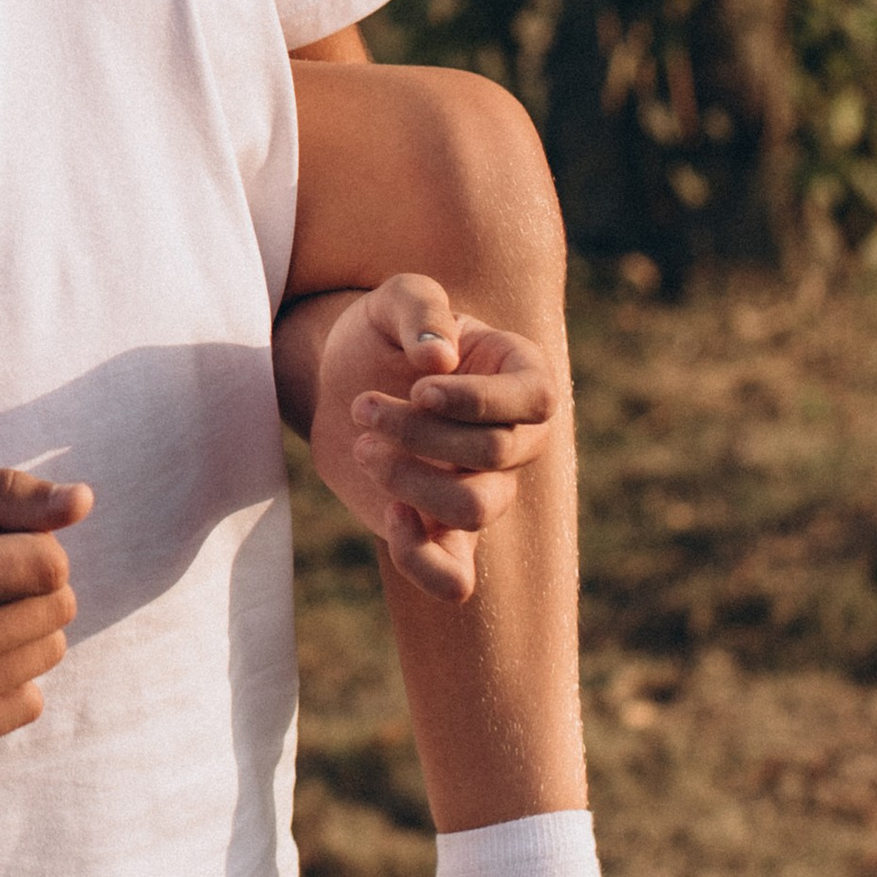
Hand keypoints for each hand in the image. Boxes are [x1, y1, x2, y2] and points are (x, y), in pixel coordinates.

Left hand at [300, 275, 555, 603]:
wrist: (341, 381)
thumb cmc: (382, 335)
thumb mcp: (393, 299)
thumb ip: (420, 308)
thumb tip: (442, 356)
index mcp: (521, 377)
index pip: (535, 400)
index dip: (479, 402)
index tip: (421, 389)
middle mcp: (515, 440)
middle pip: (496, 455)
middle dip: (421, 433)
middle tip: (362, 406)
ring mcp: (481, 488)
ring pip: (476, 510)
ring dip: (412, 482)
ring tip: (363, 447)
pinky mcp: (439, 530)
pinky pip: (454, 577)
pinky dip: (423, 560)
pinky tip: (390, 516)